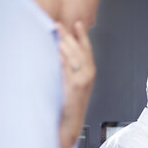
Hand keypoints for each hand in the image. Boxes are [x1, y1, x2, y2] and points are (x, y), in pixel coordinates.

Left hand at [57, 21, 95, 147]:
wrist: (73, 122)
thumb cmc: (73, 104)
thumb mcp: (77, 84)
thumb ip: (75, 70)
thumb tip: (65, 53)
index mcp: (90, 73)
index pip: (87, 50)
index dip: (82, 36)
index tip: (77, 25)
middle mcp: (89, 75)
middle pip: (81, 50)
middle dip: (70, 37)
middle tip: (61, 27)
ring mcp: (83, 80)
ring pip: (75, 57)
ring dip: (66, 44)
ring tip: (58, 35)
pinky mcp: (76, 85)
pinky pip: (69, 68)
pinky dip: (64, 58)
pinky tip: (58, 51)